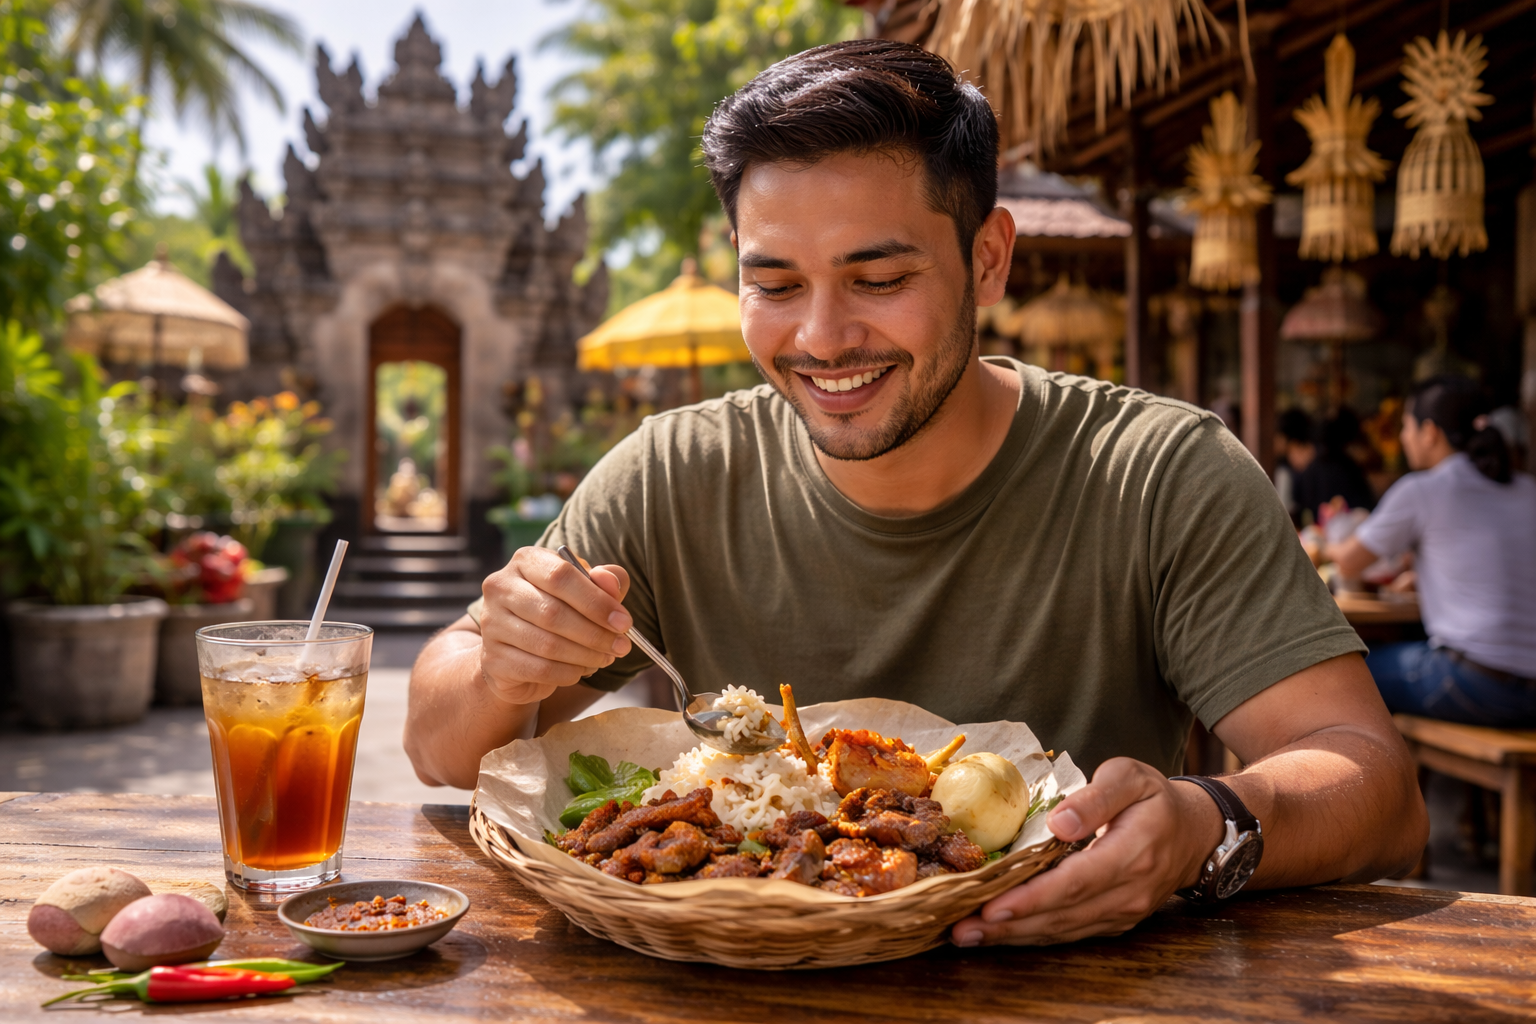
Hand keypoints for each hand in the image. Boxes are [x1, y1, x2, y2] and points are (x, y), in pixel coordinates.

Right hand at [477, 546, 633, 705]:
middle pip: (553, 612)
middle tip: (622, 646)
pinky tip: (582, 670)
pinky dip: (568, 672)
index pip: (561, 575)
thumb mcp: (586, 591)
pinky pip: (538, 669)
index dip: (596, 601)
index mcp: (525, 561)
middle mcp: (501, 588)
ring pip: (547, 644)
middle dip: (595, 633)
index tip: (624, 622)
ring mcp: (491, 624)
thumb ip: (604, 582)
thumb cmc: (559, 611)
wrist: (518, 651)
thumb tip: (610, 582)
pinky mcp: (493, 658)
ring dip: (585, 655)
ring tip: (606, 658)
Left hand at [949, 758, 1222, 945]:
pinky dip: (1034, 934)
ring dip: (1014, 936)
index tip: (993, 905)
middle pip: (1063, 914)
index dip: (1033, 897)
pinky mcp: (1115, 920)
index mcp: (1133, 853)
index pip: (1076, 882)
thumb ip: (1096, 797)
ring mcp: (1124, 911)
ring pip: (1064, 929)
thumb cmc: (1154, 797)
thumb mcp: (1130, 777)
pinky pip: (1071, 931)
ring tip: (968, 935)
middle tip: (961, 928)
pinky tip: (1001, 933)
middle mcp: (1130, 891)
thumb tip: (1059, 823)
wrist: (1194, 831)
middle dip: (1009, 925)